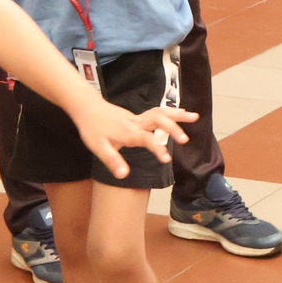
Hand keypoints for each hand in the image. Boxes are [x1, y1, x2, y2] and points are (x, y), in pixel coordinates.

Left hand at [72, 101, 195, 177]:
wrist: (87, 107)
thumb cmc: (92, 129)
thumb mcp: (99, 147)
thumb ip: (112, 160)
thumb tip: (124, 175)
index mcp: (128, 132)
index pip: (146, 139)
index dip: (157, 148)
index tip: (167, 160)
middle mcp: (136, 123)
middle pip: (158, 120)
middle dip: (173, 128)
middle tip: (186, 139)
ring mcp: (138, 117)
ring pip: (160, 112)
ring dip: (177, 114)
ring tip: (194, 116)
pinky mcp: (138, 115)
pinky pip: (158, 112)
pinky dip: (171, 112)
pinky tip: (180, 114)